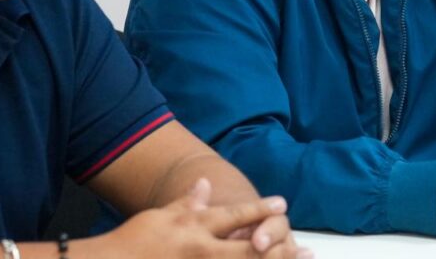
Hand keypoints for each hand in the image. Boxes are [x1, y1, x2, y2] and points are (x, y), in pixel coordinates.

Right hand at [102, 178, 308, 257]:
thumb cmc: (132, 243)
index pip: (234, 216)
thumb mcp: (159, 218)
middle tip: (303, 248)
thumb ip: (187, 203)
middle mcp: (202, 253)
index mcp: (194, 229)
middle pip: (249, 252)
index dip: (260, 209)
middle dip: (279, 250)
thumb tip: (205, 183)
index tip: (281, 203)